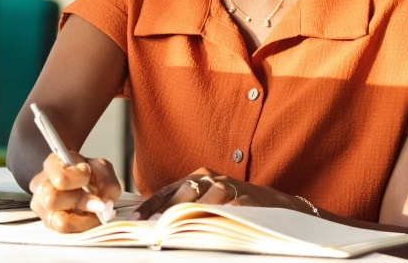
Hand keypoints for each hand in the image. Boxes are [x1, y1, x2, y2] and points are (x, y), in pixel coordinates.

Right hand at [28, 151, 122, 232]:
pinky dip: (82, 226)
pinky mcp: (48, 222)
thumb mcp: (101, 168)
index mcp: (52, 165)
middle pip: (52, 200)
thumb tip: (105, 207)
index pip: (61, 178)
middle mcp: (41, 186)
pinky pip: (65, 232)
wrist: (77, 177)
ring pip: (59, 222)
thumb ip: (107, 183)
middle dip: (80, 203)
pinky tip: (88, 217)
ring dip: (84, 220)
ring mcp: (41, 206)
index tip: (88, 174)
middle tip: (98, 202)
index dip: (80, 179)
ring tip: (96, 212)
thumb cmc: (86, 171)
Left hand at [129, 167, 309, 219]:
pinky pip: (231, 210)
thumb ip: (182, 203)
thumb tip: (151, 219)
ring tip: (177, 230)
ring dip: (191, 215)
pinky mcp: (248, 201)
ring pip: (207, 201)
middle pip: (185, 193)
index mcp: (197, 177)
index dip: (151, 206)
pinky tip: (209, 229)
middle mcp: (212, 179)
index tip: (135, 220)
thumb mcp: (206, 197)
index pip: (168, 191)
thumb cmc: (231, 201)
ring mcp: (231, 188)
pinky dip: (220, 218)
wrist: (271, 201)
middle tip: (155, 227)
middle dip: (168, 211)